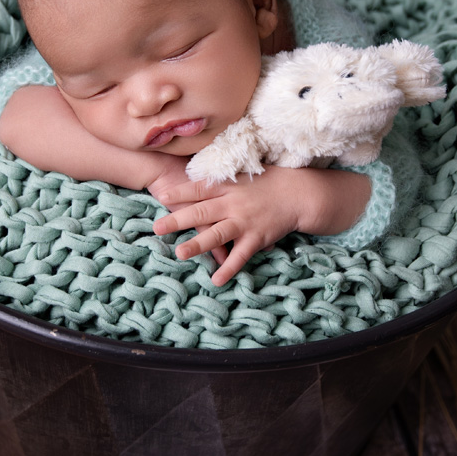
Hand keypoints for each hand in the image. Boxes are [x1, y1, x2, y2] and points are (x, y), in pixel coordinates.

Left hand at [152, 166, 370, 285]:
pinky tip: (216, 280)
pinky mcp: (257, 237)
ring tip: (179, 254)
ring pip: (217, 234)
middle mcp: (233, 204)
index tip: (162, 194)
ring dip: (198, 245)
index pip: (200, 188)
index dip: (180, 191)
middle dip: (178, 220)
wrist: (299, 193)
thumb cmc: (269, 182)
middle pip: (202, 212)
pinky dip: (229, 269)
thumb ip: (220, 181)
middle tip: (157, 228)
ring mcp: (245, 221)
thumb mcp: (242, 175)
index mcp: (228, 186)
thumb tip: (195, 180)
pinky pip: (240, 256)